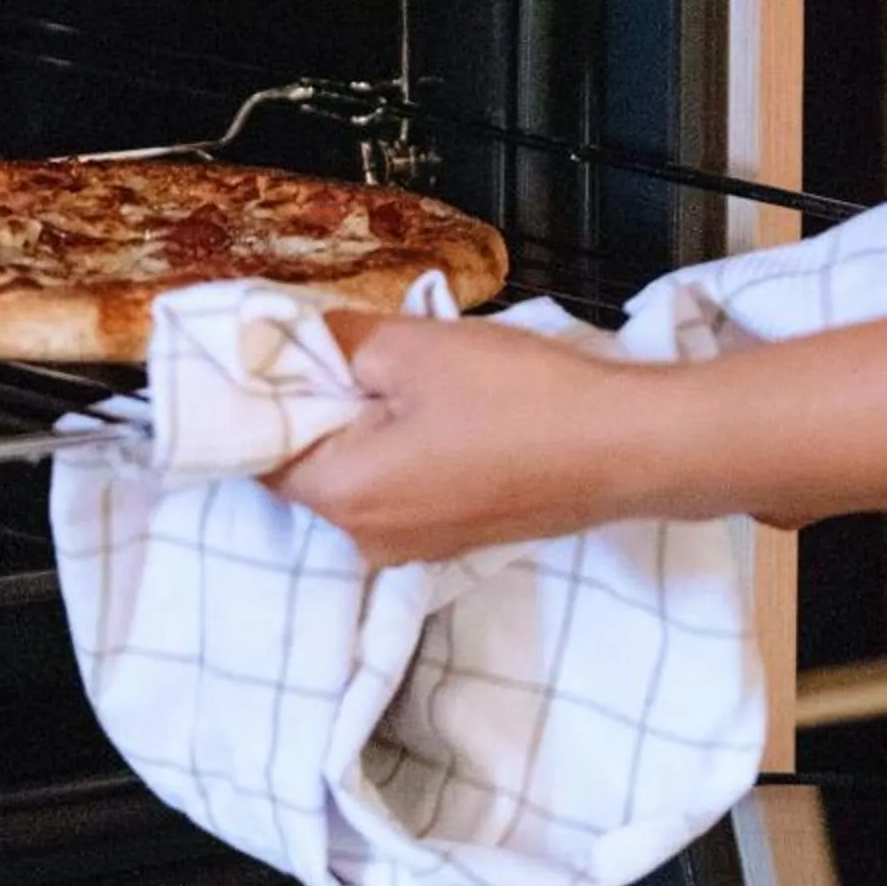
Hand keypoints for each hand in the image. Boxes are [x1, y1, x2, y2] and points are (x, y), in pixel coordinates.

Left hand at [266, 314, 665, 565]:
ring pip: (360, 480)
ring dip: (365, 429)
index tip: (278, 354)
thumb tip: (297, 337)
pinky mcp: (456, 540)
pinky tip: (439, 409)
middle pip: (310, 470)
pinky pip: (402, 493)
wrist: (624, 448)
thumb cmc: (514, 397)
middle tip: (344, 350)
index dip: (264, 401)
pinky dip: (403, 452)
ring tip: (398, 372)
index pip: (262, 455)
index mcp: (343, 497)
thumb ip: (337, 341)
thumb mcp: (411, 347)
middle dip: (318, 411)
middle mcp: (368, 541)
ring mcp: (417, 548)